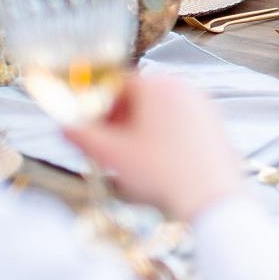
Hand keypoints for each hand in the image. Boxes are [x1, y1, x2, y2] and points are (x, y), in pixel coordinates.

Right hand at [66, 76, 242, 221]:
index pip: (118, 82)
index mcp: (158, 86)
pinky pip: (180, 119)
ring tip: (129, 154)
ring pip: (161, 107)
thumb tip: (64, 126)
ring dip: (139, 125)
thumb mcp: (111, 155)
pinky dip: (163, 132)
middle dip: (118, 115)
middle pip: (140, 94)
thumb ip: (81, 136)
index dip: (98, 103)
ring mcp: (203, 105)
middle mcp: (184, 88)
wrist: (212, 197)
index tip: (88, 124)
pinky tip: (156, 159)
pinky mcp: (214, 123)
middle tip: (106, 141)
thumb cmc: (163, 175)